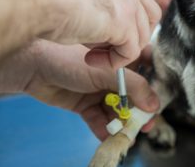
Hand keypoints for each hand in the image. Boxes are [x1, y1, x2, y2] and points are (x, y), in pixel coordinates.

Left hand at [23, 41, 158, 139]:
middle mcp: (113, 74)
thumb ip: (135, 88)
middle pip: (134, 96)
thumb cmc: (70, 57)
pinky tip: (110, 137)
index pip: (146, 72)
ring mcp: (99, 90)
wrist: (33, 66)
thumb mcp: (108, 72)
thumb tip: (154, 106)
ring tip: (129, 135)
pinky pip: (99, 119)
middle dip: (140, 111)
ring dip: (123, 123)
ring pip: (117, 110)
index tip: (162, 103)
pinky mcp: (85, 104)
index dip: (155, 87)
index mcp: (122, 57)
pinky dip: (104, 129)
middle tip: (147, 125)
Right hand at [41, 0, 160, 69]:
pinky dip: (112, 62)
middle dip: (133, 37)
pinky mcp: (124, 24)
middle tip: (105, 48)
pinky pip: (130, 53)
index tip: (107, 34)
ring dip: (118, 52)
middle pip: (150, 18)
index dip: (130, 22)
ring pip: (140, 38)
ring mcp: (129, 3)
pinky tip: (89, 59)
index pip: (141, 0)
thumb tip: (101, 18)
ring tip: (90, 55)